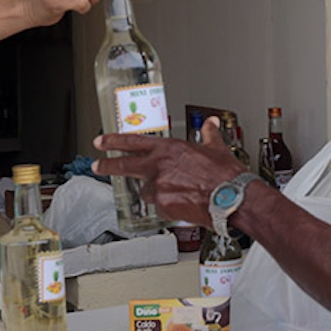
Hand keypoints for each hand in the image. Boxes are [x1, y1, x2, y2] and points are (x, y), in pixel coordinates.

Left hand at [91, 116, 245, 228]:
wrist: (233, 198)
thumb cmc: (226, 175)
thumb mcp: (216, 148)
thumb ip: (208, 134)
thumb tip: (210, 124)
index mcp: (169, 148)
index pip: (133, 141)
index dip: (114, 140)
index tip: (102, 141)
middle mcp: (159, 166)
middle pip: (124, 165)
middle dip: (107, 165)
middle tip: (97, 165)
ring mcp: (158, 186)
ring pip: (147, 191)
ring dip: (156, 192)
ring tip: (179, 193)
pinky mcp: (163, 205)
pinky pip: (159, 207)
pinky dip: (168, 207)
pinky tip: (184, 204)